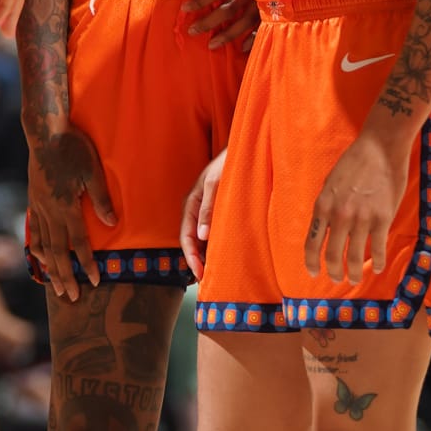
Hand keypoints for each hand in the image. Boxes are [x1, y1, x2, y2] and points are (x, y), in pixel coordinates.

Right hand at [25, 122, 116, 299]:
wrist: (44, 133)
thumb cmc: (73, 149)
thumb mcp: (92, 170)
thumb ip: (100, 199)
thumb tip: (112, 224)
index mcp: (66, 207)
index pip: (79, 243)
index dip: (87, 264)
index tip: (95, 281)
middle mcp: (50, 212)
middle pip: (58, 252)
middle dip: (67, 276)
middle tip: (73, 297)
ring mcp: (39, 207)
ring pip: (44, 245)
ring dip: (51, 268)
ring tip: (56, 286)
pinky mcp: (33, 201)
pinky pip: (33, 230)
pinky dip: (36, 247)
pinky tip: (39, 258)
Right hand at [181, 151, 226, 281]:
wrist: (245, 151)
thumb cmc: (228, 164)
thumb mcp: (215, 184)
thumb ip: (208, 209)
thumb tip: (202, 236)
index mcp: (190, 203)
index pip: (186, 236)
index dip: (191, 256)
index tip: (199, 272)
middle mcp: (196, 209)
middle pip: (192, 241)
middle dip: (197, 260)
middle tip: (206, 279)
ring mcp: (207, 211)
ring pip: (202, 238)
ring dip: (206, 254)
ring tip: (213, 273)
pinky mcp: (218, 211)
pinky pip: (213, 233)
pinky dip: (215, 245)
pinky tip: (222, 255)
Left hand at [182, 0, 261, 49]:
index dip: (201, 0)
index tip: (186, 8)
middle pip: (230, 7)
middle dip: (209, 22)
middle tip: (192, 31)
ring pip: (246, 19)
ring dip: (228, 34)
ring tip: (212, 45)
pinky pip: (267, 22)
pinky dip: (255, 36)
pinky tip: (243, 47)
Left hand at [304, 128, 408, 283]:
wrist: (380, 147)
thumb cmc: (354, 162)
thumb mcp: (330, 184)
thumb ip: (327, 208)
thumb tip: (325, 229)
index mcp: (323, 206)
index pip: (312, 243)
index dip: (311, 262)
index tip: (313, 273)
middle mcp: (339, 216)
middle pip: (332, 255)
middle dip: (334, 272)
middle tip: (338, 279)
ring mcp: (362, 218)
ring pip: (354, 257)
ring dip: (354, 272)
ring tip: (355, 279)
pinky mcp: (382, 218)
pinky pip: (378, 248)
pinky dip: (378, 262)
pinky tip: (378, 267)